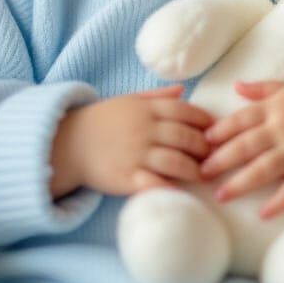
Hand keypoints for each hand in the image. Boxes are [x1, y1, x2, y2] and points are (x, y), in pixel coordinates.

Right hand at [49, 84, 213, 198]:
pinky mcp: (127, 177)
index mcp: (145, 109)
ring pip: (175, 161)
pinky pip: (154, 183)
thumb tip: (182, 90)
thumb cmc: (101, 121)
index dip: (204, 120)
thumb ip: (156, 96)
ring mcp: (135, 154)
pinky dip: (171, 188)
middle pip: (184, 136)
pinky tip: (182, 192)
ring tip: (202, 174)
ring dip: (194, 169)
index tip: (214, 130)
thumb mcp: (128, 100)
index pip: (184, 111)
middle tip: (214, 155)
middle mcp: (143, 129)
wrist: (68, 143)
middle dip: (203, 146)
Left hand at [199, 81, 283, 218]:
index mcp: (276, 107)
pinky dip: (279, 202)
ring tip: (221, 195)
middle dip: (220, 160)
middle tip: (200, 172)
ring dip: (240, 184)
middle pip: (245, 146)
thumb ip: (263, 89)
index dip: (220, 131)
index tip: (201, 142)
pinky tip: (263, 214)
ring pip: (263, 169)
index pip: (240, 119)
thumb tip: (235, 86)